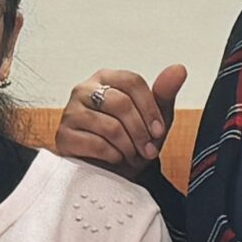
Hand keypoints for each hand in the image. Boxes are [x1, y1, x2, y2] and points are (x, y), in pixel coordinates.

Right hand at [56, 65, 186, 178]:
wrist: (109, 171)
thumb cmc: (129, 140)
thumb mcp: (152, 118)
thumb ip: (164, 93)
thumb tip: (178, 69)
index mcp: (106, 79)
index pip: (132, 82)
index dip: (150, 108)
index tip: (158, 131)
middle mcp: (84, 90)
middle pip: (121, 103)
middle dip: (140, 131)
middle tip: (148, 150)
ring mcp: (71, 112)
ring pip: (110, 126)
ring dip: (128, 147)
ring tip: (131, 155)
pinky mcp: (63, 136)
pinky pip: (96, 144)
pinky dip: (113, 156)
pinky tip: (115, 159)